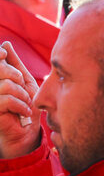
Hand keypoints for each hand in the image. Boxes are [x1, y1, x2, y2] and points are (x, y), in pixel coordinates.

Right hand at [0, 42, 40, 158]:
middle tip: (23, 88)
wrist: (28, 132)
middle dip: (17, 76)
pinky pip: (6, 100)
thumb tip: (5, 43)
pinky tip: (23, 112)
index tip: (4, 54)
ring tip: (25, 103)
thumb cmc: (26, 105)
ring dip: (22, 94)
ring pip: (6, 85)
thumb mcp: (24, 82)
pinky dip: (20, 105)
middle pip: (0, 69)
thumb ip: (14, 64)